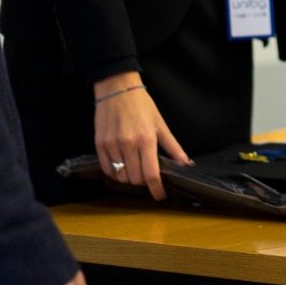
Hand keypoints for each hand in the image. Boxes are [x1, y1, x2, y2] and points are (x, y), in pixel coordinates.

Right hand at [93, 72, 190, 200]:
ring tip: (134, 166)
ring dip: (129, 177)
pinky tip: (121, 163)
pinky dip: (115, 172)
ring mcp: (112, 145)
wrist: (117, 88)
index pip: (151, 174)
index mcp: (147, 139)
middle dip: (143, 181)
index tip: (160, 196)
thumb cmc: (142, 104)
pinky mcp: (99, 144)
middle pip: (135, 179)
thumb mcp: (160, 124)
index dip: (157, 189)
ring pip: (121, 176)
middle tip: (147, 172)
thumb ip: (173, 146)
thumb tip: (186, 163)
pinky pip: (107, 169)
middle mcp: (128, 144)